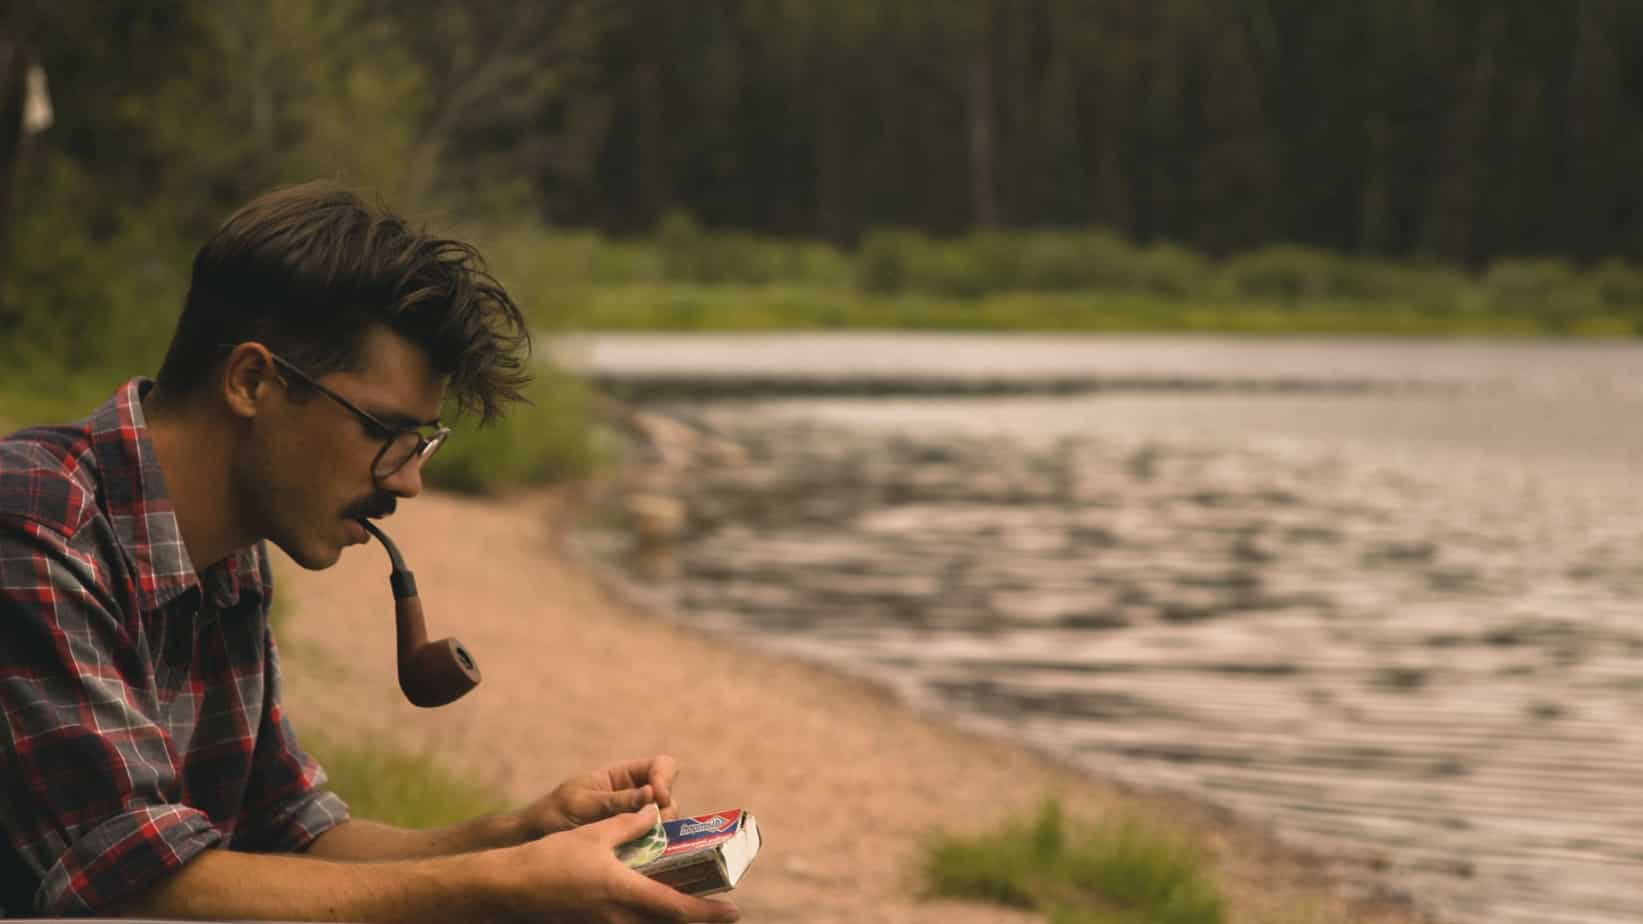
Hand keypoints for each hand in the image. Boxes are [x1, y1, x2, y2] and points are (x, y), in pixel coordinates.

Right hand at [499, 806, 739, 923]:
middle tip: (717, 909)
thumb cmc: (552, 857)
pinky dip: (645, 915)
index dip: (707, 912)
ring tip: (686, 900)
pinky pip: (628, 923)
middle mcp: (617, 916)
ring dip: (669, 915)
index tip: (734, 911)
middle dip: (694, 918)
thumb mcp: (595, 833)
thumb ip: (629, 824)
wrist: (511, 885)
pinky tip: (647, 899)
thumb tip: (655, 812)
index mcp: (623, 892)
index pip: (676, 908)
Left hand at [520, 756, 680, 837]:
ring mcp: (634, 821)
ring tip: (644, 845)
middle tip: (654, 828)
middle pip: (669, 796)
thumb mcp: (582, 804)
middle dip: (666, 810)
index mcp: (623, 776)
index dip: (665, 779)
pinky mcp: (632, 844)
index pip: (661, 766)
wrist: (533, 841)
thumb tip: (652, 795)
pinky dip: (653, 851)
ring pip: (666, 822)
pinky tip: (644, 859)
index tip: (658, 798)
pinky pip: (653, 844)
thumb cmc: (553, 814)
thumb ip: (616, 801)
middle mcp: (634, 796)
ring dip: (662, 832)